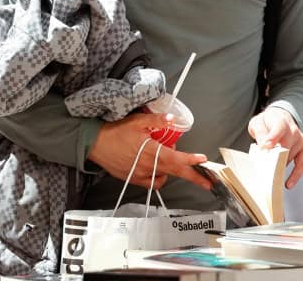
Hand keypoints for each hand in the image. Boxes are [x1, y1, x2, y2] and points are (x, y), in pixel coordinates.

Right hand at [89, 112, 209, 190]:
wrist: (95, 144)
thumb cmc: (115, 132)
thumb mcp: (137, 121)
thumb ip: (157, 120)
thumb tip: (172, 119)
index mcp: (151, 152)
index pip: (177, 158)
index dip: (192, 161)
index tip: (203, 161)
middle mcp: (148, 166)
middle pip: (176, 172)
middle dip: (194, 177)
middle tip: (208, 183)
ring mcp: (141, 175)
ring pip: (164, 177)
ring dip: (172, 170)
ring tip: (169, 158)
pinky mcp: (134, 179)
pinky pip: (152, 182)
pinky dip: (158, 177)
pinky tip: (157, 167)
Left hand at [248, 106, 302, 188]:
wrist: (281, 119)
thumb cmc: (268, 123)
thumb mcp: (258, 123)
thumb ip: (260, 133)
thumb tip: (264, 145)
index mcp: (281, 122)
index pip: (279, 128)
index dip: (272, 137)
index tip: (266, 146)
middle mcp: (294, 131)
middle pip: (286, 146)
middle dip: (275, 158)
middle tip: (265, 170)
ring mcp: (300, 141)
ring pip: (291, 157)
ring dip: (280, 167)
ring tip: (269, 178)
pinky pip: (302, 165)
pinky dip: (295, 176)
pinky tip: (288, 184)